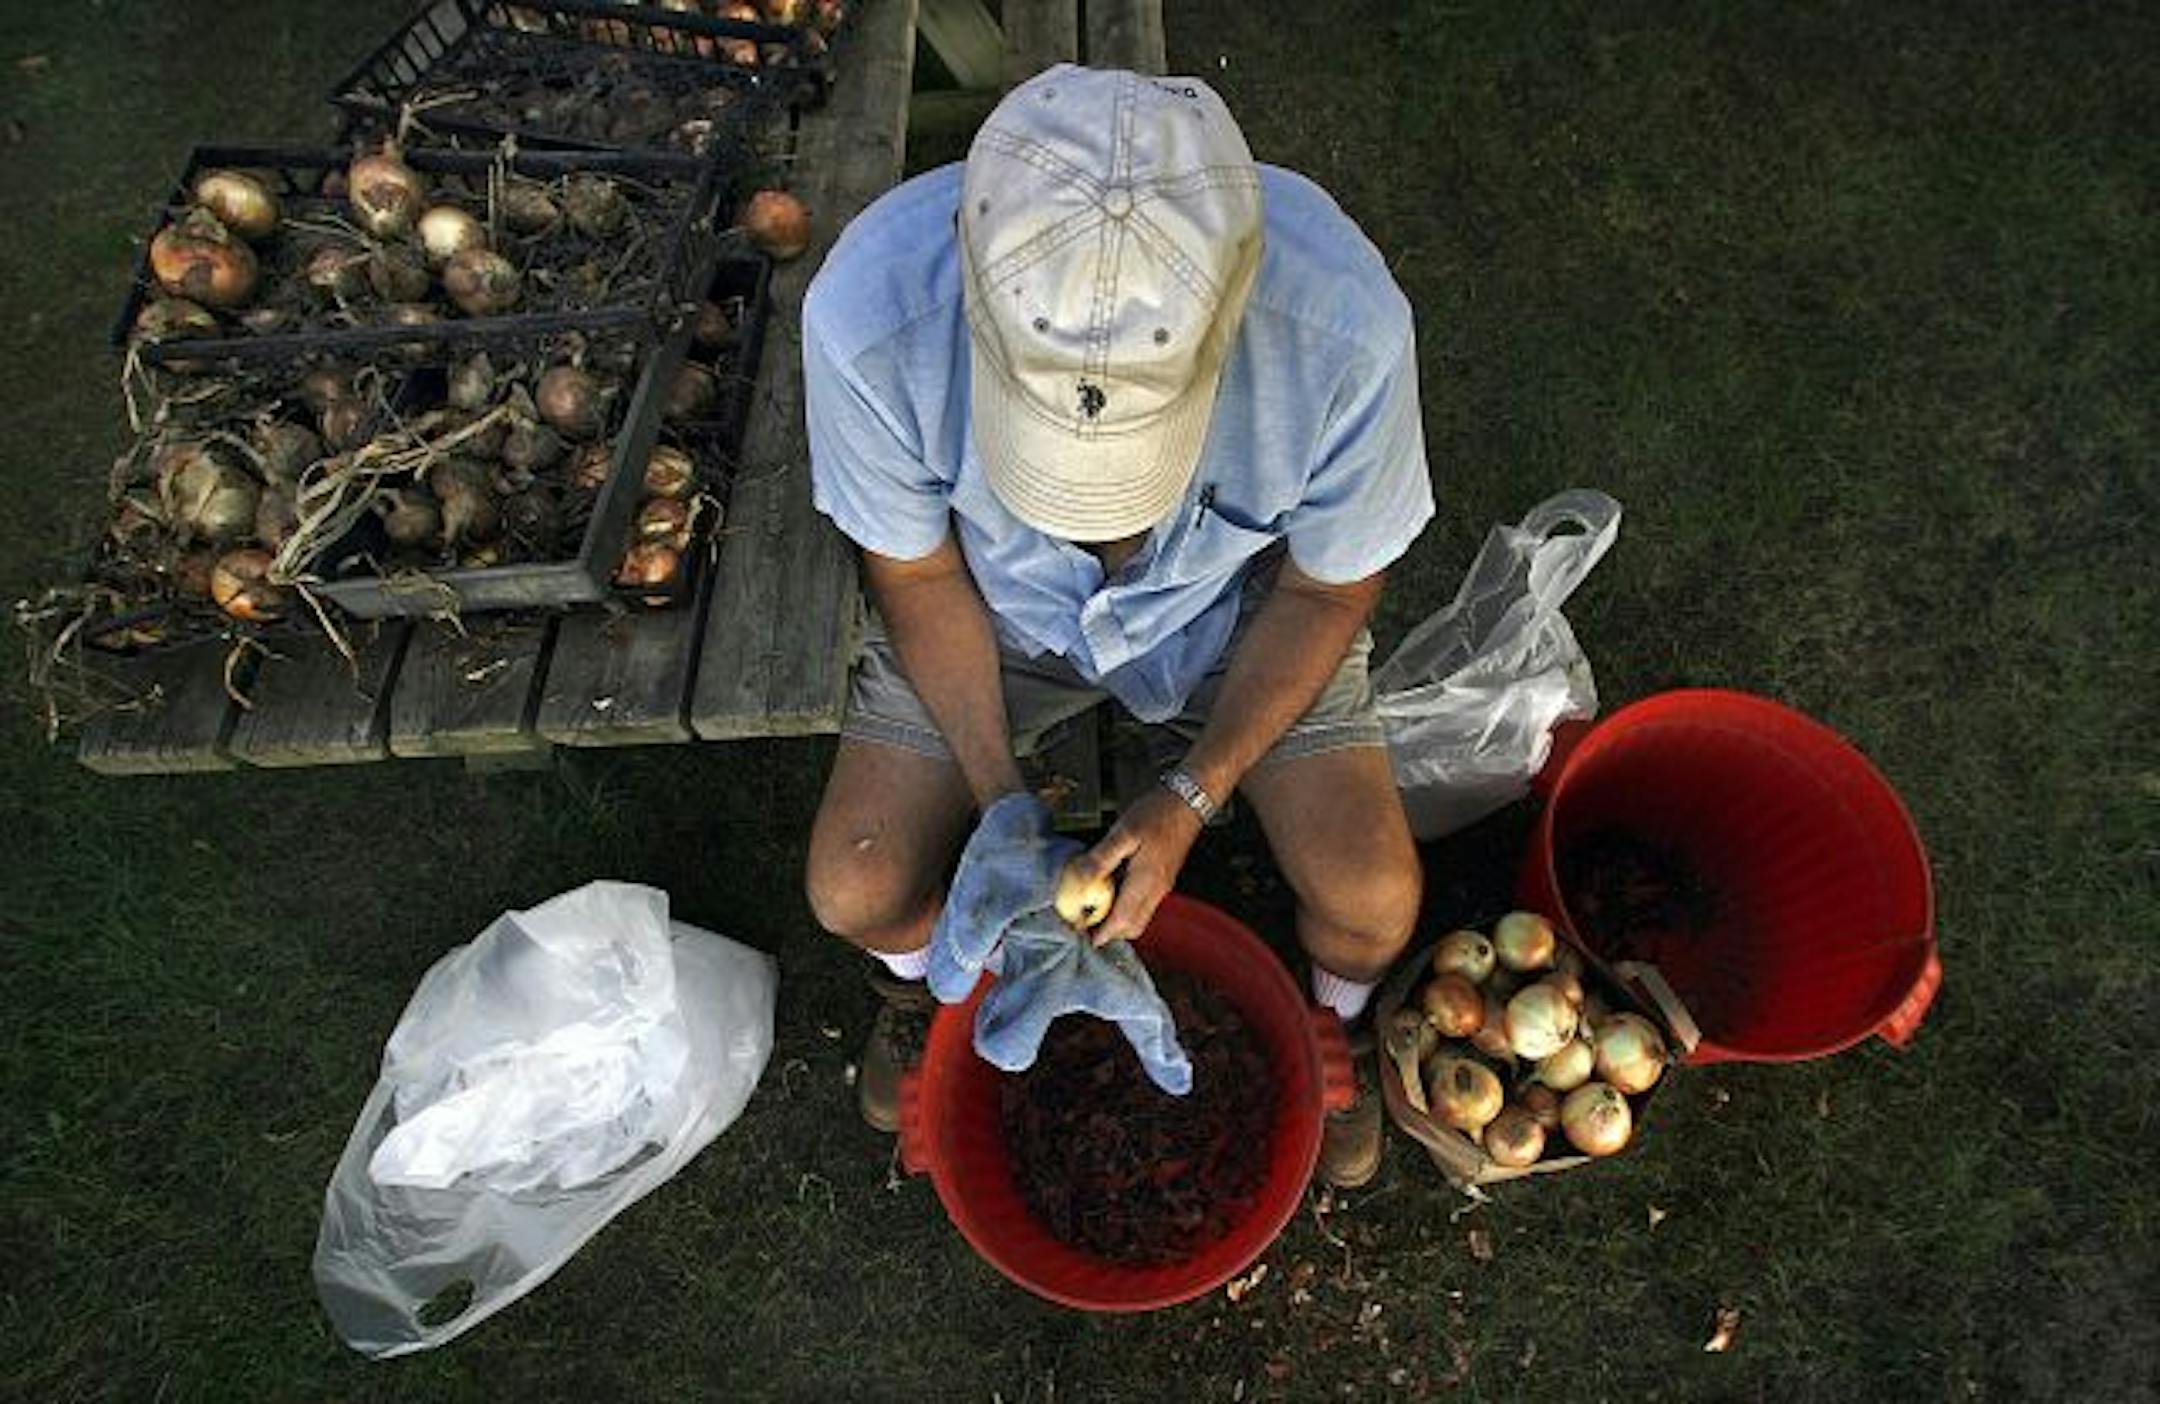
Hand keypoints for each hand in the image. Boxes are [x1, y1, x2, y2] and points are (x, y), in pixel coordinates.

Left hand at [1067, 787, 1205, 946]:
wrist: (1187, 800)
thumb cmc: (1157, 813)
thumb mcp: (1123, 833)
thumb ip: (1100, 860)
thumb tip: (1078, 884)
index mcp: (1146, 883)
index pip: (1121, 922)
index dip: (1100, 934)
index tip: (1080, 933)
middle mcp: (1157, 890)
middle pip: (1132, 927)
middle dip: (1109, 932)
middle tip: (1084, 922)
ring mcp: (1162, 886)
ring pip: (1139, 918)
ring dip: (1118, 920)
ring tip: (1094, 908)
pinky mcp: (1163, 879)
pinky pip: (1144, 904)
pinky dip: (1127, 907)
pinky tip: (1113, 889)